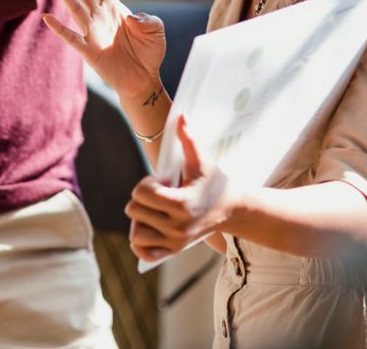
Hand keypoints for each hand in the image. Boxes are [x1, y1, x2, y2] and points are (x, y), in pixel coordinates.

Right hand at [43, 0, 165, 98]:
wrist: (144, 79)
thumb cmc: (149, 52)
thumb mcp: (156, 29)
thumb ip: (148, 19)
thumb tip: (131, 17)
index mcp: (113, 6)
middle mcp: (99, 15)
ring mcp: (92, 32)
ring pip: (74, 6)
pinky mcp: (89, 51)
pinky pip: (72, 37)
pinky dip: (60, 28)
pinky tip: (48, 18)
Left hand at [126, 116, 230, 261]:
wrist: (231, 208)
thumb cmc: (214, 180)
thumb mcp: (201, 159)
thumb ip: (188, 138)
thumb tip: (180, 115)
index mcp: (181, 203)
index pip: (141, 193)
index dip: (146, 183)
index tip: (161, 181)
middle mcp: (177, 226)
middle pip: (134, 211)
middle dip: (142, 198)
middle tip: (159, 193)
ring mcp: (175, 242)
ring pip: (136, 233)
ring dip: (140, 218)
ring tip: (155, 208)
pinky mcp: (174, 251)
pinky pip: (143, 252)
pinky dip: (140, 241)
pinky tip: (149, 225)